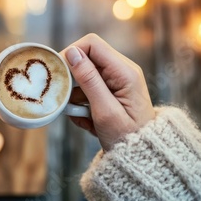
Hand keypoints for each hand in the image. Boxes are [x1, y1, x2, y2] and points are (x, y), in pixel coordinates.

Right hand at [60, 34, 154, 150]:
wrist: (141, 156)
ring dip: (75, 95)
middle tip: (67, 100)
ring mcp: (116, 80)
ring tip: (82, 116)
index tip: (59, 74)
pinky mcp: (110, 90)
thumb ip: (88, 80)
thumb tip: (72, 53)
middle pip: (85, 58)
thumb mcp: (104, 110)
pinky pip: (86, 88)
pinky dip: (80, 103)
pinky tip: (87, 119)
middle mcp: (121, 70)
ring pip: (83, 75)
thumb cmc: (126, 137)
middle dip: (72, 79)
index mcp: (124, 72)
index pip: (91, 44)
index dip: (71, 54)